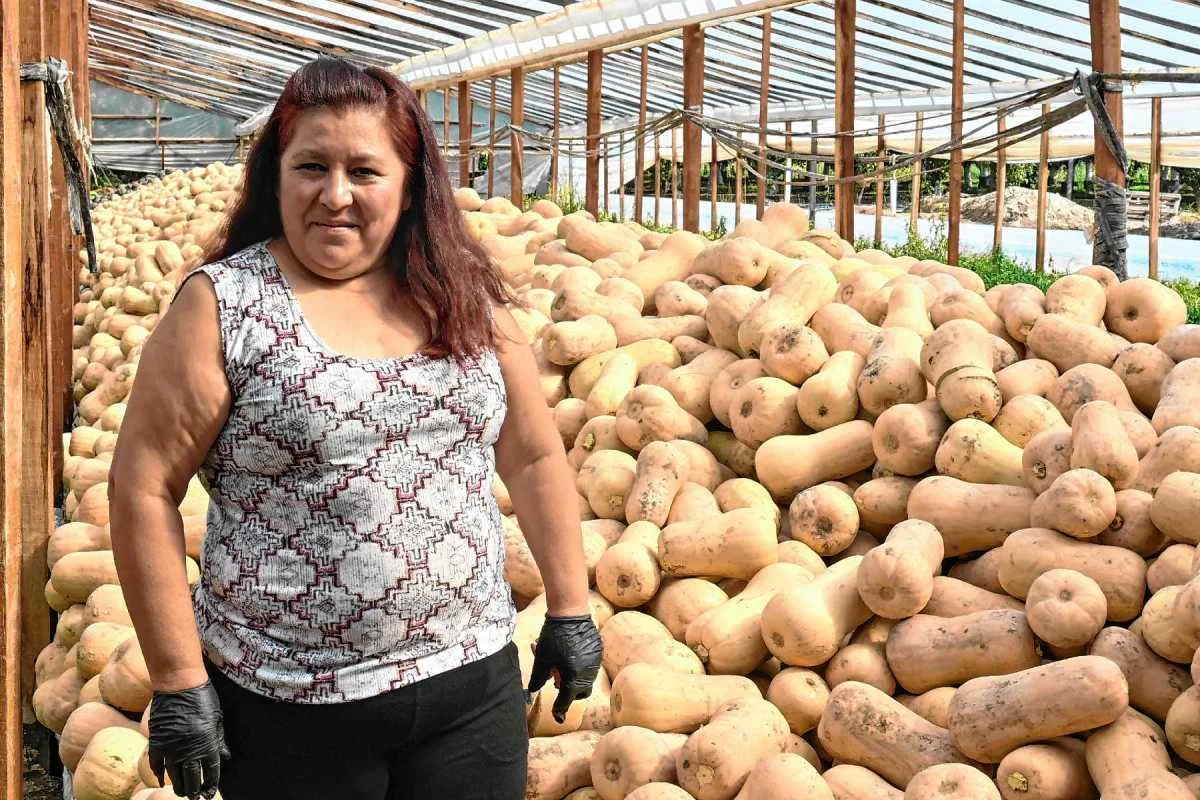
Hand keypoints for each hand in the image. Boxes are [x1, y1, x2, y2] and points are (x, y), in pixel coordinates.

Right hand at [148, 681, 229, 798]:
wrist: (179, 685)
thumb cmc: (203, 698)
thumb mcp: (217, 719)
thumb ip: (219, 740)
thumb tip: (225, 757)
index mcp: (208, 744)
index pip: (210, 772)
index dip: (210, 785)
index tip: (209, 794)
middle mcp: (189, 750)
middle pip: (192, 778)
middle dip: (194, 790)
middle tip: (195, 798)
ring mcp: (171, 748)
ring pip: (174, 775)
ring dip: (179, 786)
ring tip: (183, 793)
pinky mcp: (157, 742)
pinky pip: (156, 765)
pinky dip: (159, 775)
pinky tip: (162, 781)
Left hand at [527, 614, 602, 723]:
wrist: (570, 613)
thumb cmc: (554, 637)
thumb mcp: (542, 658)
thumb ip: (537, 677)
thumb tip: (532, 690)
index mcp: (574, 678)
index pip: (566, 700)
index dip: (559, 709)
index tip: (556, 716)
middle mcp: (588, 673)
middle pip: (580, 692)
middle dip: (570, 692)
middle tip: (557, 680)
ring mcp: (595, 662)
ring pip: (586, 678)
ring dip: (574, 677)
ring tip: (561, 663)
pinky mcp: (598, 651)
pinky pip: (590, 665)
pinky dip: (580, 665)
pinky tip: (569, 653)